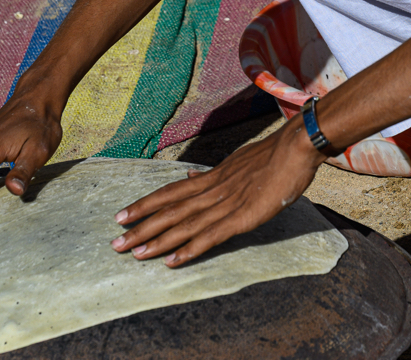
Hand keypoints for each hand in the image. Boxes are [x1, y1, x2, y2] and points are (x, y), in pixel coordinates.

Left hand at [110, 117, 325, 265]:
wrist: (295, 148)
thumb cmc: (272, 155)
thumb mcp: (236, 162)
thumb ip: (212, 175)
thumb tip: (190, 179)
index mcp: (211, 178)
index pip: (170, 193)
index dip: (144, 205)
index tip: (121, 216)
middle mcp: (211, 190)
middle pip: (169, 210)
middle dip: (140, 228)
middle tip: (114, 244)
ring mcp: (225, 204)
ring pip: (184, 225)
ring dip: (157, 241)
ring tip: (133, 254)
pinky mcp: (241, 218)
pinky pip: (210, 237)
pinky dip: (189, 250)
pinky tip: (171, 262)